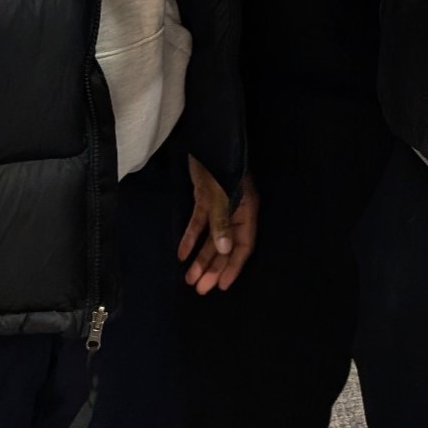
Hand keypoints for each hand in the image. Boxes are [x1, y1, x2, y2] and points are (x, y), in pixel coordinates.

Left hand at [177, 158, 258, 294]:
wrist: (207, 137)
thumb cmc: (219, 167)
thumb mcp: (221, 195)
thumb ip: (222, 222)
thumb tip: (226, 252)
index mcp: (246, 211)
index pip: (243, 246)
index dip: (233, 267)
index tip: (221, 286)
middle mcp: (235, 211)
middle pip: (225, 246)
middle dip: (213, 268)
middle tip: (200, 289)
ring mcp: (220, 205)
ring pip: (212, 238)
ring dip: (201, 258)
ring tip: (190, 279)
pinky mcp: (205, 198)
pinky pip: (199, 222)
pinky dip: (191, 237)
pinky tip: (181, 254)